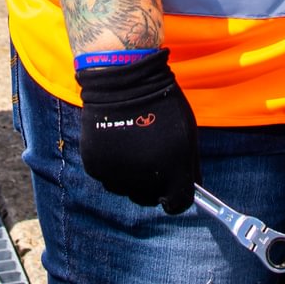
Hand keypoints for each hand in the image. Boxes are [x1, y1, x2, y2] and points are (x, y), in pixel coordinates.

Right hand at [74, 49, 199, 214]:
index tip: (174, 188)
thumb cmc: (161, 101)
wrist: (122, 79)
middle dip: (154, 187)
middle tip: (152, 161)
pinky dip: (112, 167)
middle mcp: (145, 179)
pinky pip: (107, 177)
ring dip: (131, 177)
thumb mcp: (187, 131)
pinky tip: (117, 143)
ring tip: (133, 147)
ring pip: (126, 189)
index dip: (177, 197)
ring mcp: (117, 174)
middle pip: (150, 199)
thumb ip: (189, 164)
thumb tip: (189, 186)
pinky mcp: (95, 166)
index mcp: (173, 170)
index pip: (178, 204)